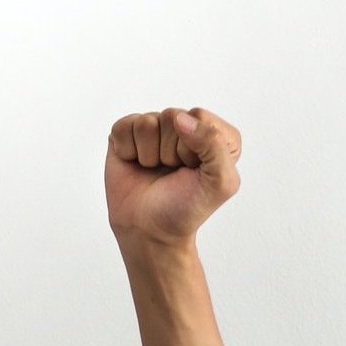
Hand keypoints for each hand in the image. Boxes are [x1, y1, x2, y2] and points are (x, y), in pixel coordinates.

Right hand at [107, 106, 241, 247]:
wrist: (149, 229)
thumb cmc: (185, 208)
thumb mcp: (220, 184)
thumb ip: (215, 145)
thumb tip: (180, 119)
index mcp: (215, 135)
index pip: (199, 117)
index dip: (193, 148)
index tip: (192, 171)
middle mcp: (186, 126)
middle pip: (172, 117)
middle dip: (170, 152)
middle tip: (171, 173)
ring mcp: (156, 128)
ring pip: (147, 123)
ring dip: (149, 154)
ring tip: (154, 170)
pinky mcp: (127, 132)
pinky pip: (124, 128)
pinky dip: (128, 151)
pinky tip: (136, 165)